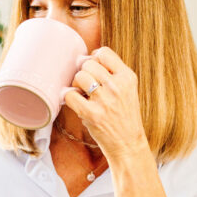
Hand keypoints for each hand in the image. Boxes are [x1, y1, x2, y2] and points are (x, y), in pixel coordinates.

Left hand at [63, 46, 149, 162]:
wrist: (128, 143)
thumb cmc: (124, 115)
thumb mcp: (127, 90)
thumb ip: (111, 74)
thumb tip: (82, 59)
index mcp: (127, 77)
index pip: (104, 53)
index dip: (94, 59)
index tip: (93, 70)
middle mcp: (117, 86)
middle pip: (88, 64)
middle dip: (84, 74)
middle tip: (87, 86)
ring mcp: (104, 100)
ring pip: (79, 77)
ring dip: (76, 85)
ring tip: (82, 95)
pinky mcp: (92, 114)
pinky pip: (70, 95)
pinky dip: (68, 97)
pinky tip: (74, 102)